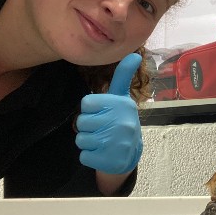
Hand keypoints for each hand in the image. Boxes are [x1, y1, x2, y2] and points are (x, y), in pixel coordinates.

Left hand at [75, 53, 143, 173]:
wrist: (130, 153)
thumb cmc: (120, 120)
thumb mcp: (122, 98)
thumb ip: (123, 76)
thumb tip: (134, 54)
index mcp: (123, 105)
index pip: (86, 103)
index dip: (91, 109)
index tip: (102, 113)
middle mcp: (122, 122)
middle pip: (82, 121)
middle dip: (88, 126)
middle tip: (102, 129)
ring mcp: (117, 143)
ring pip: (81, 139)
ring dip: (88, 141)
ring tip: (102, 141)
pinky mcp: (110, 160)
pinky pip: (84, 156)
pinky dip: (90, 156)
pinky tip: (102, 153)